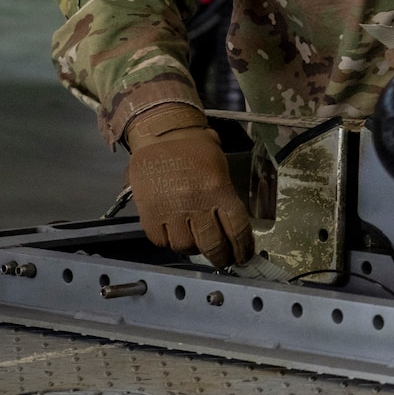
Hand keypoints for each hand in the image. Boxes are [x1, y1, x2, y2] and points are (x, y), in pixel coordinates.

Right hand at [124, 103, 254, 268]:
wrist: (161, 133)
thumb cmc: (195, 147)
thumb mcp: (220, 167)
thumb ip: (225, 196)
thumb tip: (232, 226)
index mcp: (219, 190)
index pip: (237, 229)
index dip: (243, 248)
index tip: (244, 257)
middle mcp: (196, 204)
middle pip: (213, 244)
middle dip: (221, 257)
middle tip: (223, 260)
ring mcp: (172, 211)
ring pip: (186, 246)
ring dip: (193, 248)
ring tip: (196, 242)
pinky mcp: (149, 214)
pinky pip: (161, 241)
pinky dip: (168, 241)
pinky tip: (174, 234)